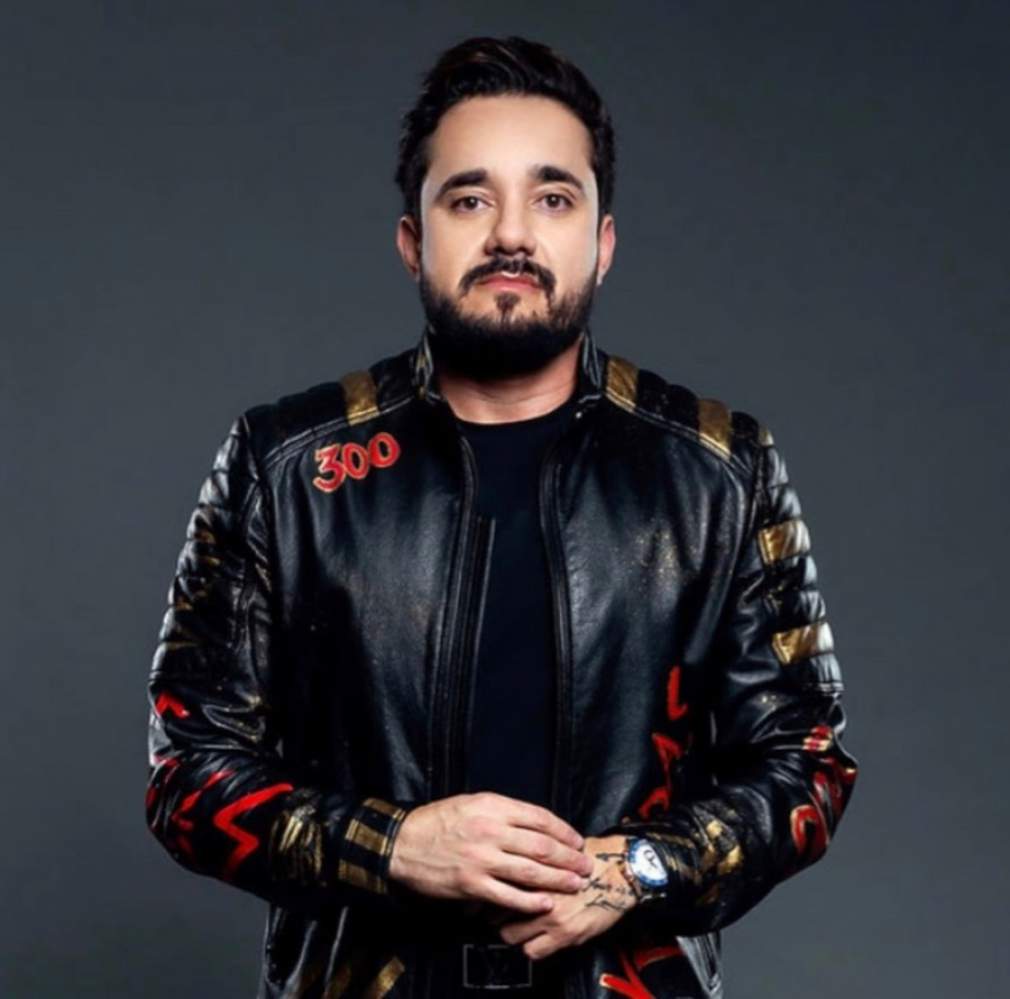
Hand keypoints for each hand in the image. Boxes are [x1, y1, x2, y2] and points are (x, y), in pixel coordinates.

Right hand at [387, 792, 594, 916]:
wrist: (404, 843)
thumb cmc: (439, 821)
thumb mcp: (472, 803)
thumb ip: (503, 812)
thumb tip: (536, 824)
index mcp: (492, 806)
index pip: (539, 818)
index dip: (563, 831)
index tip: (577, 840)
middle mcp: (490, 830)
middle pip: (541, 845)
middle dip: (569, 857)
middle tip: (586, 865)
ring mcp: (482, 859)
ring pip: (530, 871)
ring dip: (558, 879)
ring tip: (576, 884)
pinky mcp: (472, 885)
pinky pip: (508, 896)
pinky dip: (530, 901)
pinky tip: (546, 903)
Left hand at [496, 834, 637, 959]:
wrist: (619, 872)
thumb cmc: (590, 858)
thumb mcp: (556, 851)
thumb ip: (532, 860)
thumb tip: (508, 865)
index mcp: (534, 866)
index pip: (496, 883)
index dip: (487, 891)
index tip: (487, 894)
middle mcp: (538, 891)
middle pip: (496, 911)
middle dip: (495, 914)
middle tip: (499, 914)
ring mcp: (550, 915)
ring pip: (510, 935)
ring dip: (512, 932)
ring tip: (517, 927)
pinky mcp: (565, 934)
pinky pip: (533, 952)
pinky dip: (532, 947)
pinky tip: (537, 938)